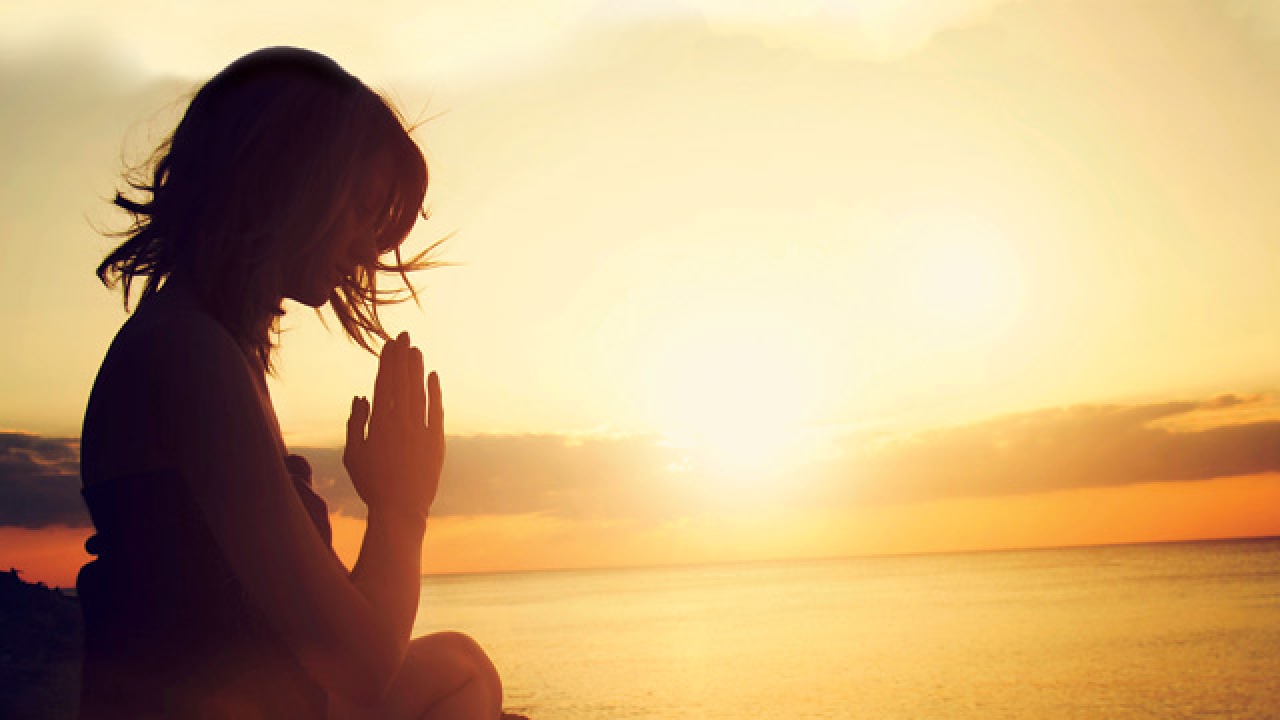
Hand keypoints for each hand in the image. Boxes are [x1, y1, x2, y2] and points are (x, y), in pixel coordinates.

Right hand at [342, 332, 443, 520]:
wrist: (401, 510)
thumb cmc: (372, 484)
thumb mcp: (353, 454)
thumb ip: (356, 423)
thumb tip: (361, 396)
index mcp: (378, 424)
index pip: (383, 384)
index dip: (386, 362)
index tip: (388, 345)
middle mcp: (400, 422)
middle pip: (401, 382)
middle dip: (402, 357)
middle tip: (404, 336)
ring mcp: (420, 430)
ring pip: (418, 392)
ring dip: (417, 369)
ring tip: (416, 349)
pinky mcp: (436, 440)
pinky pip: (435, 410)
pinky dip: (434, 392)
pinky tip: (433, 375)